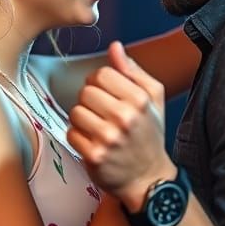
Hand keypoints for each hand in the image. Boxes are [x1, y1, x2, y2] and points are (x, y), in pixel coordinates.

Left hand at [68, 42, 173, 209]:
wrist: (148, 178)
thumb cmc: (149, 135)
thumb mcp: (153, 99)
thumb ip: (134, 71)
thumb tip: (115, 46)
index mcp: (140, 100)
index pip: (102, 74)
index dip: (99, 82)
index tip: (106, 95)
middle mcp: (125, 117)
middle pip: (86, 91)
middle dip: (90, 101)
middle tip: (100, 113)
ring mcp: (108, 138)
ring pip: (76, 112)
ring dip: (82, 119)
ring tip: (97, 128)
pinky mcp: (94, 156)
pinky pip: (71, 133)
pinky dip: (78, 137)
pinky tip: (92, 142)